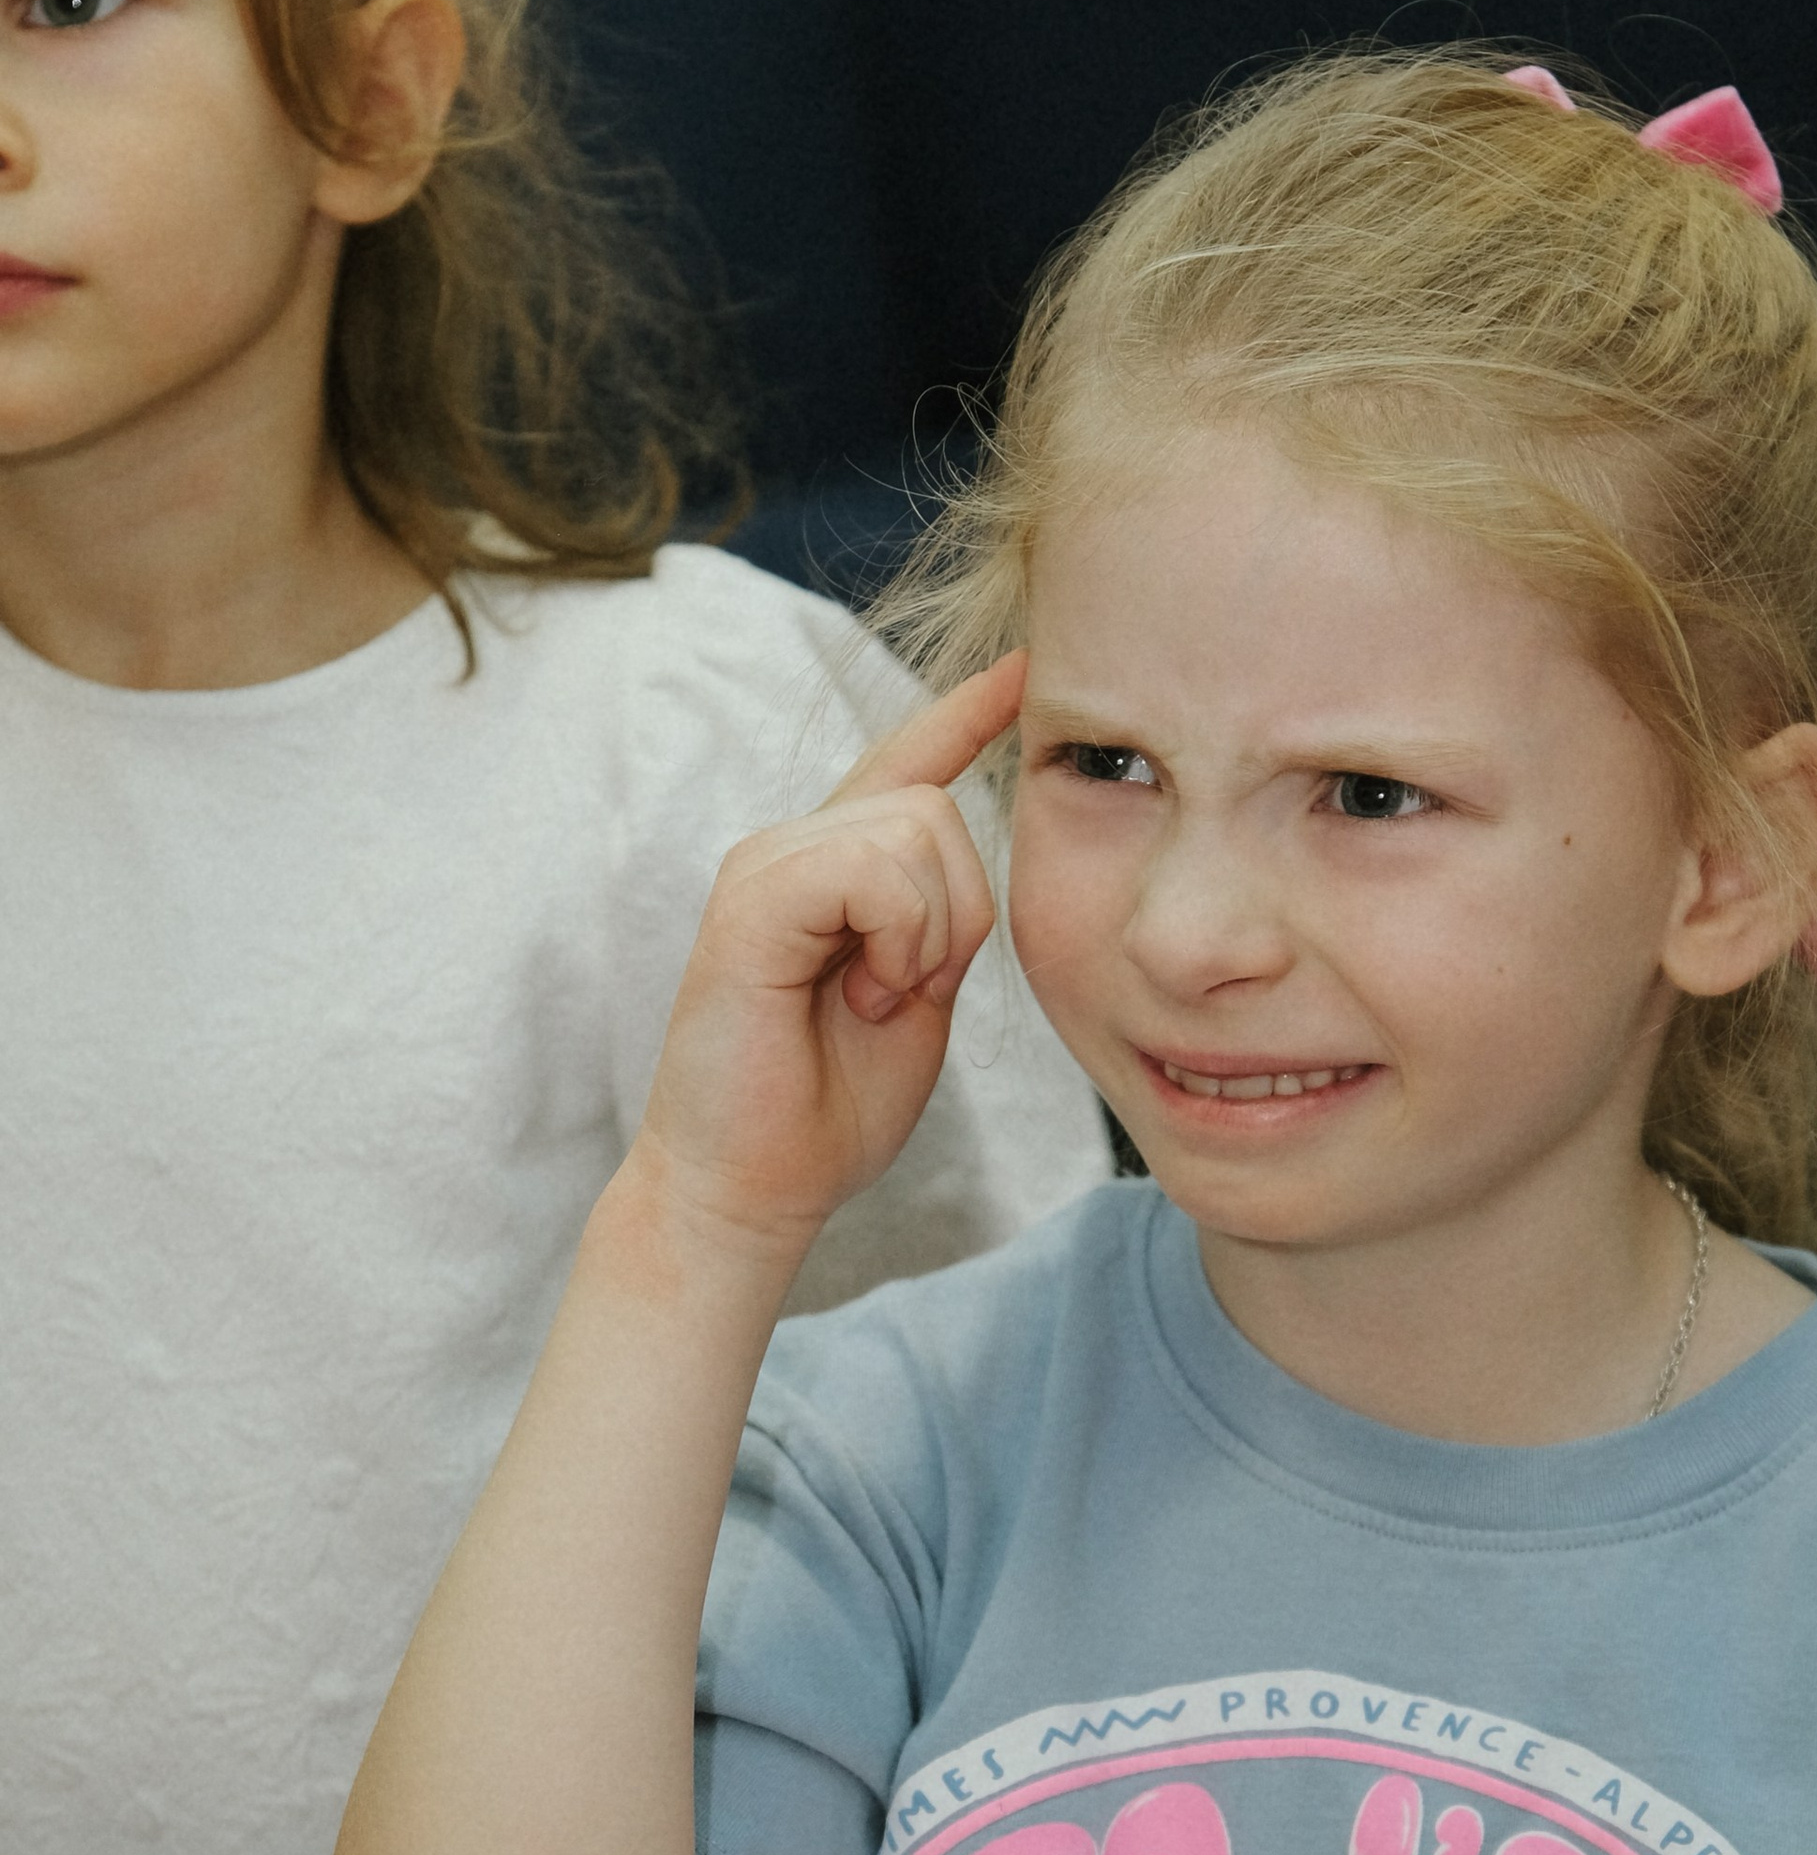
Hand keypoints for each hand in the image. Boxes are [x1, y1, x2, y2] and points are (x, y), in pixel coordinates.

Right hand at [631, 656, 1021, 1265]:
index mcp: (836, 870)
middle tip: (898, 995)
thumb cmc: (828, 1110)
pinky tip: (859, 992)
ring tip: (867, 1000)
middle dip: (959, 915)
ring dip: (926, 937)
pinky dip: (896, 938)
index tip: (1026, 667)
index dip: (966, 713)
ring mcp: (767, 864)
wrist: (752, 1187)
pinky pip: (872, 868)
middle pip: (938, 808)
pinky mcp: (751, 898)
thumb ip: (940, 924)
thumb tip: (968, 871)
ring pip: (916, 832)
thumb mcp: (916, 999)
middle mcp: (795, 848)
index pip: (907, 764)